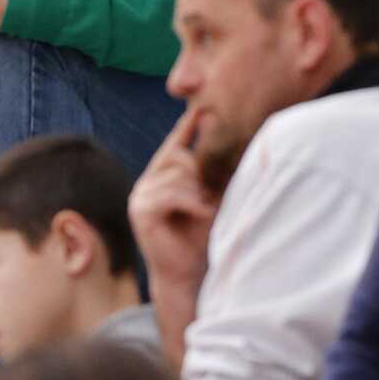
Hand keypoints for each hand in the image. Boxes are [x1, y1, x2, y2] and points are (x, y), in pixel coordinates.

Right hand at [128, 109, 219, 292]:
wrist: (188, 273)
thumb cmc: (203, 236)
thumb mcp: (214, 197)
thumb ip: (217, 172)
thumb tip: (238, 141)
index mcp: (163, 176)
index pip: (175, 143)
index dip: (187, 125)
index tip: (201, 107)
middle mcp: (147, 182)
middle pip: (178, 156)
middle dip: (201, 171)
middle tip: (213, 194)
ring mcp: (140, 196)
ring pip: (176, 174)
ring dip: (199, 191)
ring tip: (208, 209)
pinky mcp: (140, 212)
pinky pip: (171, 194)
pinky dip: (191, 202)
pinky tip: (201, 214)